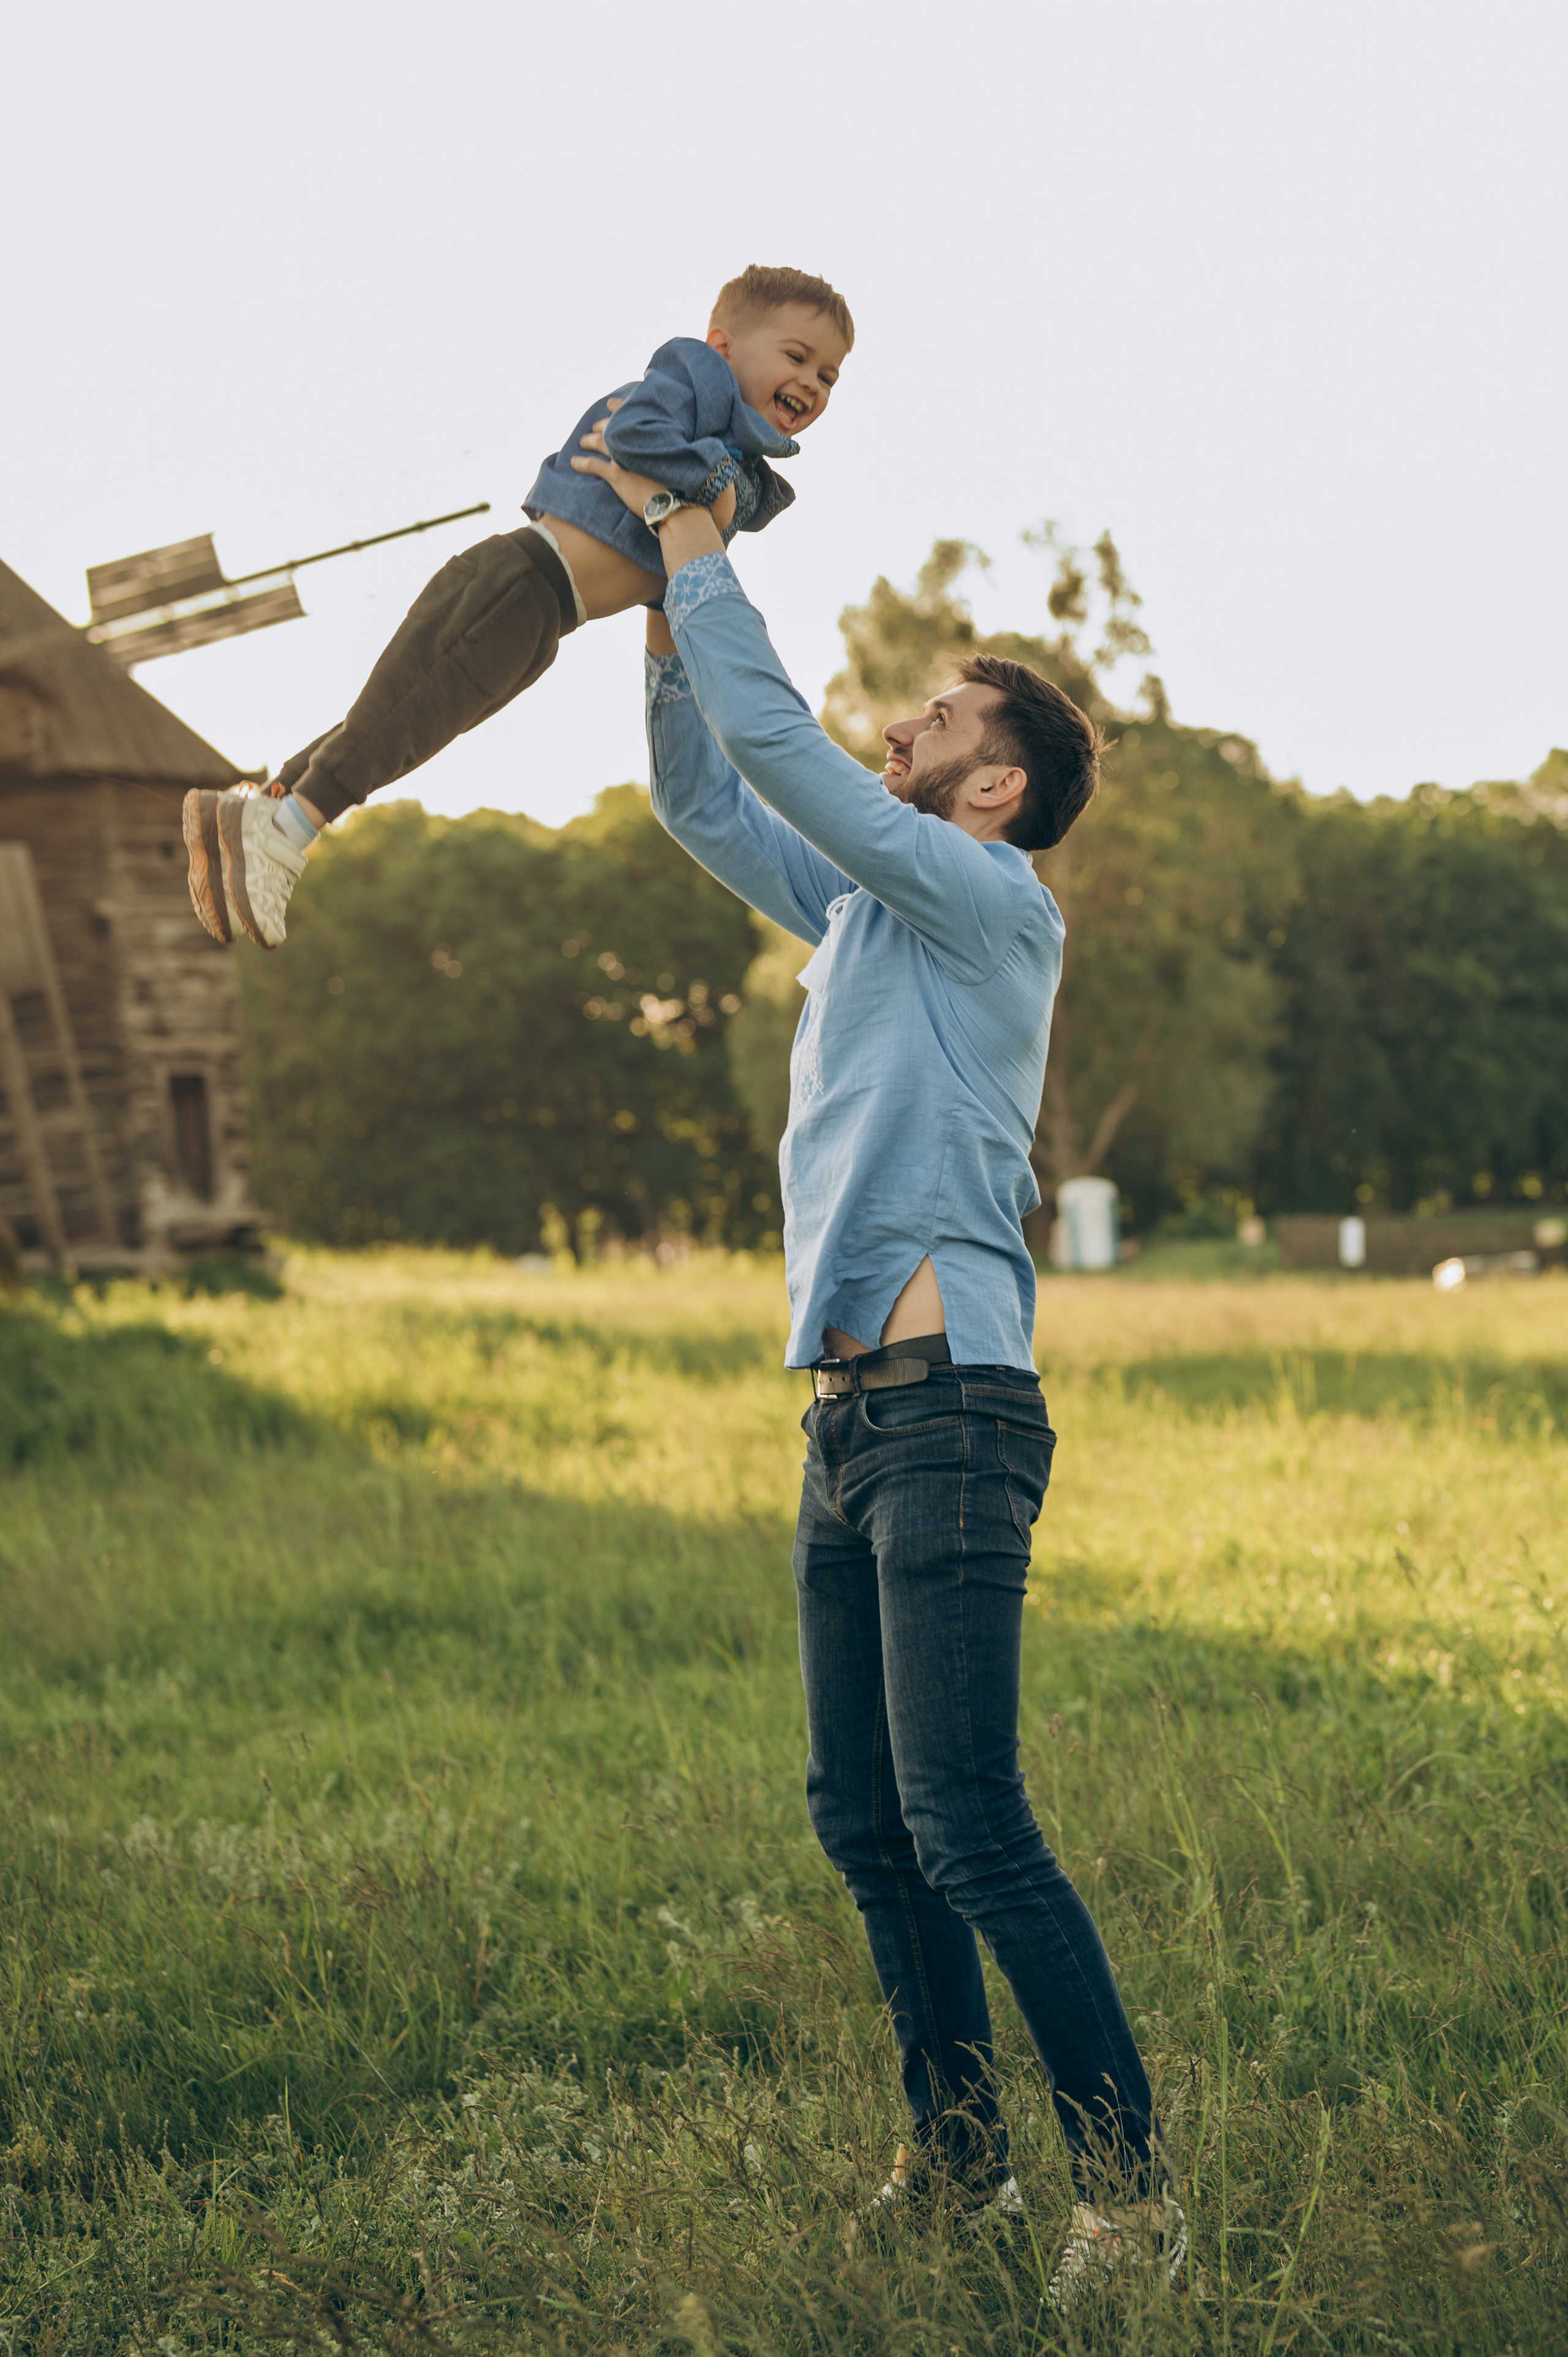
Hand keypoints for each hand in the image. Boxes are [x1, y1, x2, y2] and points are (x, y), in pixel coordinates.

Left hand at [572, 402, 736, 533]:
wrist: (683, 508)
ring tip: (582, 440)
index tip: (616, 401)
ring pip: (601, 442)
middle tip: (596, 421)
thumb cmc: (696, 489)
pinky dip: (582, 463)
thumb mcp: (700, 463)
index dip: (624, 406)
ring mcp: (627, 457)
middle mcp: (641, 441)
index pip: (637, 413)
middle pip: (617, 425)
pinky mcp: (616, 476)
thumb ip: (697, 453)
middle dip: (605, 422)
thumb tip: (719, 451)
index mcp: (658, 435)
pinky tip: (573, 462)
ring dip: (590, 440)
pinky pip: (593, 466)